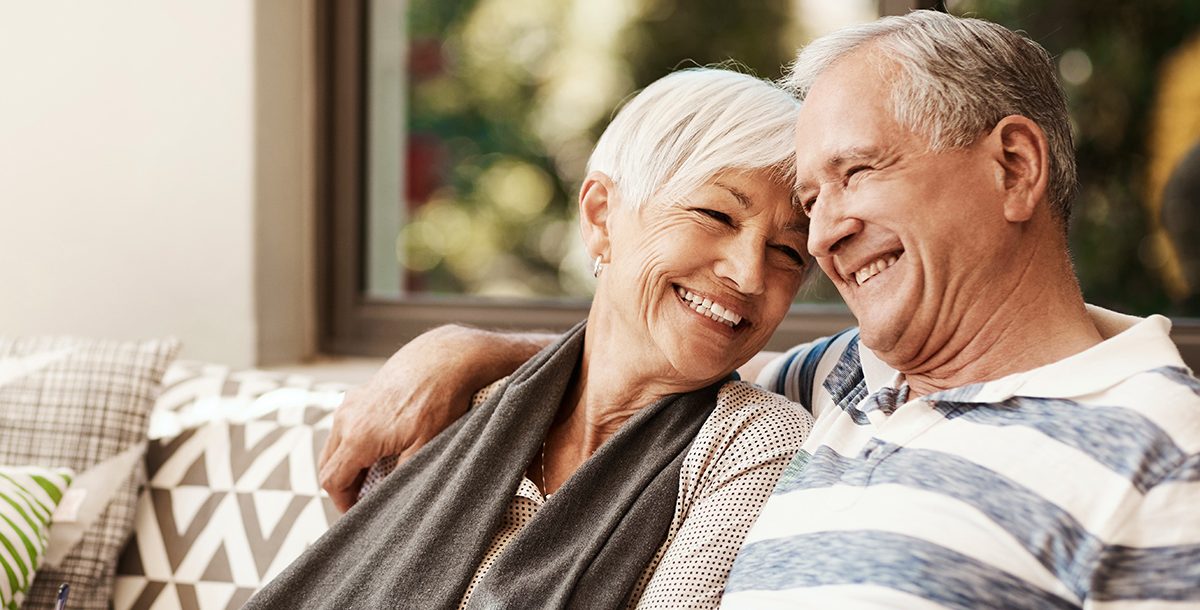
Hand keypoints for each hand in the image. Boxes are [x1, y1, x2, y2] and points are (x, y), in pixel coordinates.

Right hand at [318, 325, 554, 511]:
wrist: (445, 357)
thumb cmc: (439, 401)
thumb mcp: (425, 446)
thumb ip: (401, 476)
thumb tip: (390, 501)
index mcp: (357, 436)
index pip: (332, 481)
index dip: (342, 504)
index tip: (359, 514)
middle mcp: (347, 418)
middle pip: (328, 464)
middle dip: (344, 486)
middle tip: (366, 501)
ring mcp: (352, 402)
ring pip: (336, 444)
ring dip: (349, 463)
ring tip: (375, 477)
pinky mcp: (361, 393)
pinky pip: (347, 426)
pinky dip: (354, 443)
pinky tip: (380, 449)